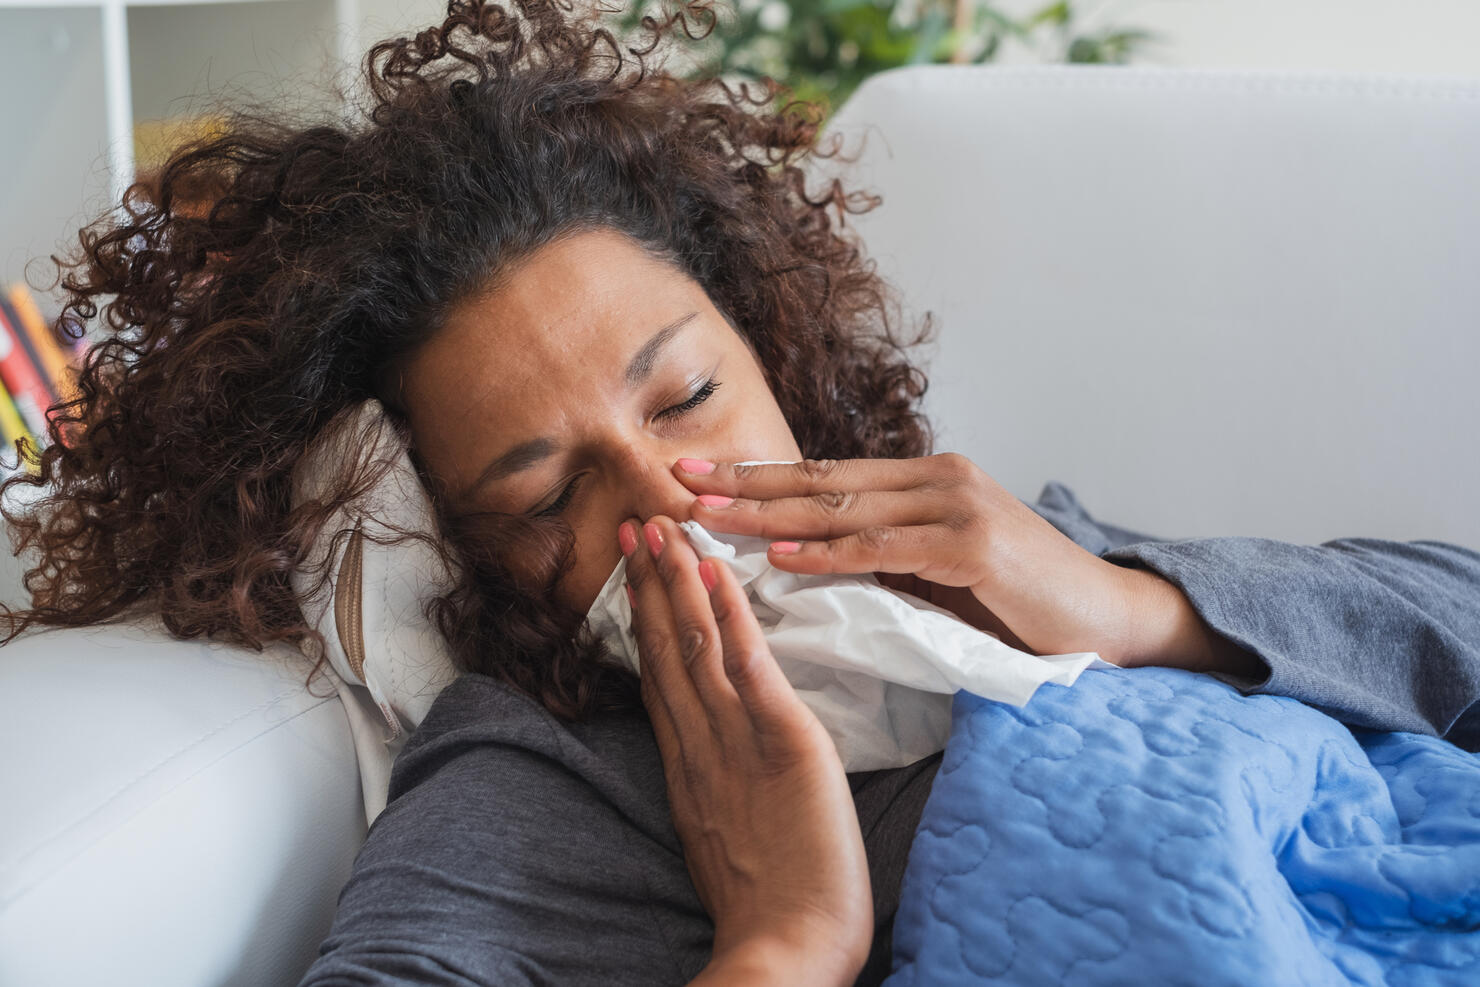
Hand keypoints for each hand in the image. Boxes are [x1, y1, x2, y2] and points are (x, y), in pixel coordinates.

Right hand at [619, 515, 872, 985]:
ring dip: (681, 581)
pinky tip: (718, 574)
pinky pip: (748, 667)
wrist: (788, 949)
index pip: (659, 676)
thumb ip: (715, 788)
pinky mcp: (782, 742)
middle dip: (650, 583)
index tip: (635, 571)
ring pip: (698, 645)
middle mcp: (699, 745)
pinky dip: (731, 617)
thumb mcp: (722, 837)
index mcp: (688, 767)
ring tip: (666, 526)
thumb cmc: (770, 907)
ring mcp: (735, 741)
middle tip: (636, 523)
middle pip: (665, 650)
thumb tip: (713, 756)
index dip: (644, 619)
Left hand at [672, 454, 1142, 663]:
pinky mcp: (974, 546)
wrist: (1104, 621)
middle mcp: (939, 478)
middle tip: (678, 481)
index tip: (695, 477)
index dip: (758, 476)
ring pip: (844, 511)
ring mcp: (958, 507)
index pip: (826, 476)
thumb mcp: (935, 572)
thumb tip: (799, 559)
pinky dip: (830, 555)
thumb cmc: (1015, 603)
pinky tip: (782, 558)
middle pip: (823, 482)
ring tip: (709, 517)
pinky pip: (886, 551)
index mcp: (924, 480)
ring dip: (770, 516)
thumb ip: (879, 556)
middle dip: (745, 483)